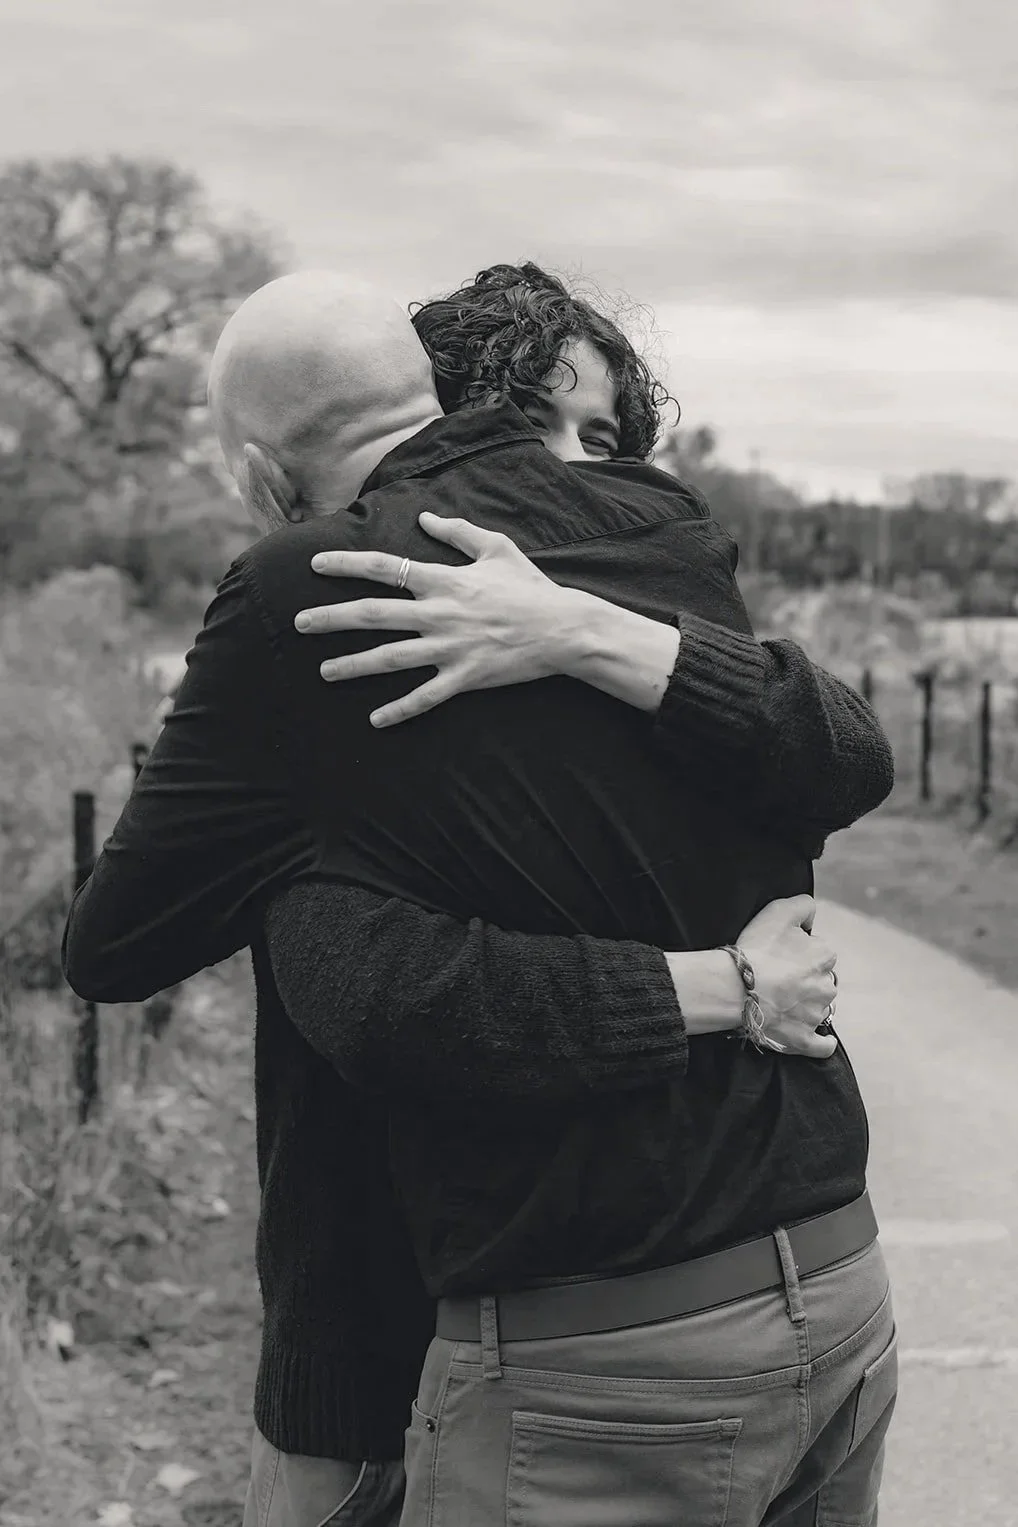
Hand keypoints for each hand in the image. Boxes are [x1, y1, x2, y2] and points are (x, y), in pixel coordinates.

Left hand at [295, 512, 585, 726]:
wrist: (563, 628)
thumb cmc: (530, 587)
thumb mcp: (497, 548)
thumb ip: (458, 532)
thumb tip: (424, 518)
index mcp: (443, 580)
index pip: (384, 567)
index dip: (347, 564)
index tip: (315, 564)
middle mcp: (439, 614)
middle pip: (373, 615)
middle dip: (332, 618)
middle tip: (299, 624)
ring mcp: (450, 648)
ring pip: (391, 658)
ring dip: (354, 665)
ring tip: (324, 672)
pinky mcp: (465, 677)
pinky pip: (425, 696)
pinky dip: (400, 710)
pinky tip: (375, 720)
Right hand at [735, 896, 838, 1059]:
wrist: (737, 988)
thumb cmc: (757, 950)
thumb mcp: (780, 911)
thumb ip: (804, 906)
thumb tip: (811, 920)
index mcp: (825, 957)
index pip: (819, 953)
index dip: (800, 953)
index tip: (782, 955)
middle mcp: (827, 986)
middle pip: (820, 981)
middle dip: (806, 980)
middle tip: (779, 978)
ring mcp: (815, 1015)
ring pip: (819, 1008)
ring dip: (807, 1006)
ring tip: (782, 1002)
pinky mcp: (803, 1039)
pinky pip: (821, 1046)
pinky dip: (822, 1043)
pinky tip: (821, 1040)